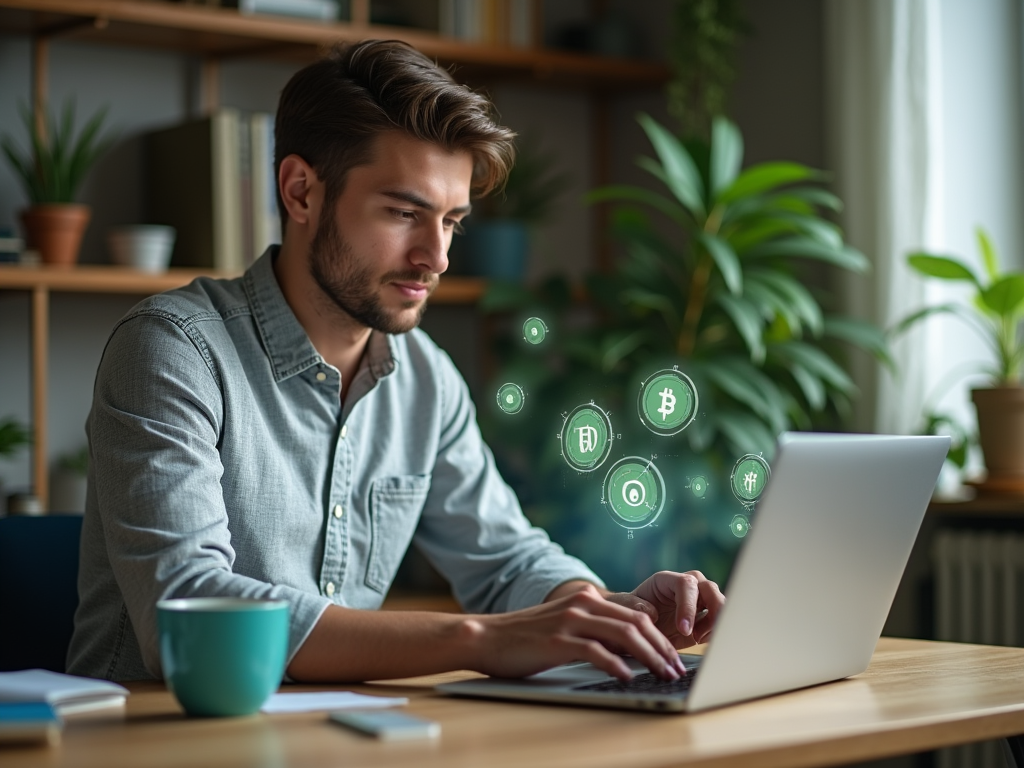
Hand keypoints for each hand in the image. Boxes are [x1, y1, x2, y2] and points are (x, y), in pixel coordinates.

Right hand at [466, 585, 687, 681]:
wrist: (486, 637)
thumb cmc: (526, 638)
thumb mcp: (565, 626)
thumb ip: (594, 630)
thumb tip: (629, 652)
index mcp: (587, 598)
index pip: (636, 616)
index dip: (660, 638)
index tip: (673, 658)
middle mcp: (583, 604)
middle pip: (636, 623)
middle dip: (662, 649)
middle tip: (676, 670)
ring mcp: (570, 621)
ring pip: (623, 635)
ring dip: (649, 657)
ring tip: (663, 675)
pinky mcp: (558, 641)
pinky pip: (595, 652)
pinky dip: (616, 664)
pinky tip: (627, 677)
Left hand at [606, 570, 724, 647]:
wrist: (637, 627)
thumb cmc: (629, 613)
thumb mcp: (624, 608)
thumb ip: (635, 606)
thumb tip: (651, 612)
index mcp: (667, 580)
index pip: (686, 584)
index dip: (688, 606)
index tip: (684, 630)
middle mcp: (687, 585)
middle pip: (711, 589)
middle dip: (711, 612)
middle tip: (697, 636)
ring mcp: (699, 600)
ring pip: (721, 604)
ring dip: (716, 623)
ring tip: (698, 638)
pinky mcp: (706, 617)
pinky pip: (721, 621)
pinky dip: (717, 632)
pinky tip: (702, 641)